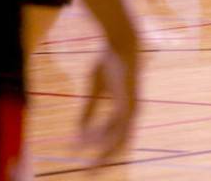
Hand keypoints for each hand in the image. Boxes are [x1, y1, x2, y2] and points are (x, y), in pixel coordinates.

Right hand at [78, 41, 138, 161]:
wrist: (121, 43)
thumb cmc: (109, 62)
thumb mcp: (95, 88)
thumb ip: (89, 110)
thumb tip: (79, 131)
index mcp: (125, 109)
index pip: (113, 137)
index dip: (98, 149)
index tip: (84, 162)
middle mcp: (131, 111)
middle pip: (119, 144)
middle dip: (103, 160)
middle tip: (88, 175)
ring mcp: (132, 107)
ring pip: (118, 139)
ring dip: (101, 152)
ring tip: (87, 165)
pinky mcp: (128, 101)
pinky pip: (115, 126)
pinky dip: (99, 135)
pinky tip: (85, 141)